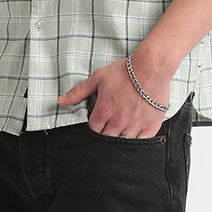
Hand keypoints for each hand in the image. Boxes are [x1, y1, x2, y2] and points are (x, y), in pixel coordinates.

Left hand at [57, 51, 171, 137]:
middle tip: (108, 131)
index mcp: (103, 112)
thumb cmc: (125, 71)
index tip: (97, 126)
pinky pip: (142, 142)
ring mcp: (134, 125)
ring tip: (121, 134)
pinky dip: (137, 142)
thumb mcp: (98, 77)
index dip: (94, 130)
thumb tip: (60, 101)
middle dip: (105, 137)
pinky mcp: (150, 126)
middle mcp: (117, 122)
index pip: (93, 131)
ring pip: (123, 143)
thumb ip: (78, 92)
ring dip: (120, 141)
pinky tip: (135, 138)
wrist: (151, 67)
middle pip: (106, 140)